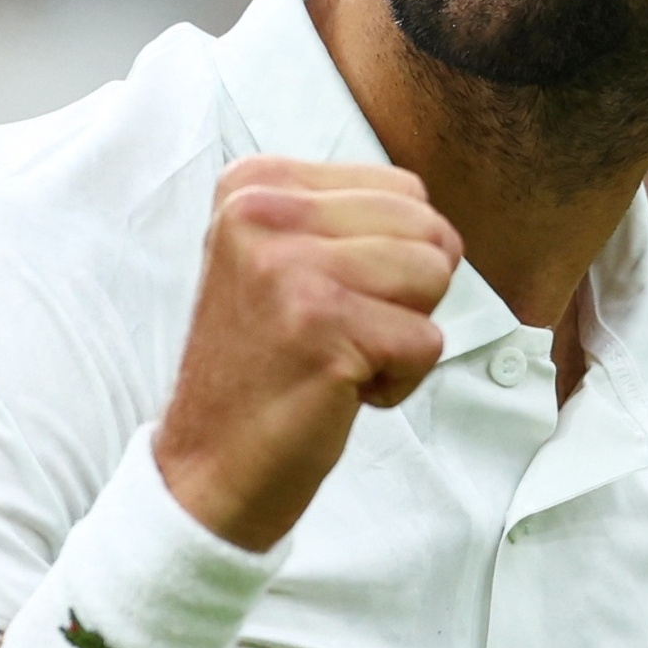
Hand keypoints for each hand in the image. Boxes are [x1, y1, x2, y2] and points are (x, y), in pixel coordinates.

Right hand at [157, 158, 462, 551]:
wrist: (207, 463)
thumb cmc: (262, 367)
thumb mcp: (280, 259)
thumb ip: (345, 221)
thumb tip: (439, 224)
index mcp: (255, 184)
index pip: (404, 190)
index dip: (391, 258)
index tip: (322, 301)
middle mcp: (263, 212)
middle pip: (427, 228)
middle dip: (405, 294)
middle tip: (336, 333)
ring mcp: (289, 267)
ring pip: (433, 276)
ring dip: (402, 335)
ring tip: (337, 356)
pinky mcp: (321, 325)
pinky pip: (427, 340)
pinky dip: (398, 381)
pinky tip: (337, 388)